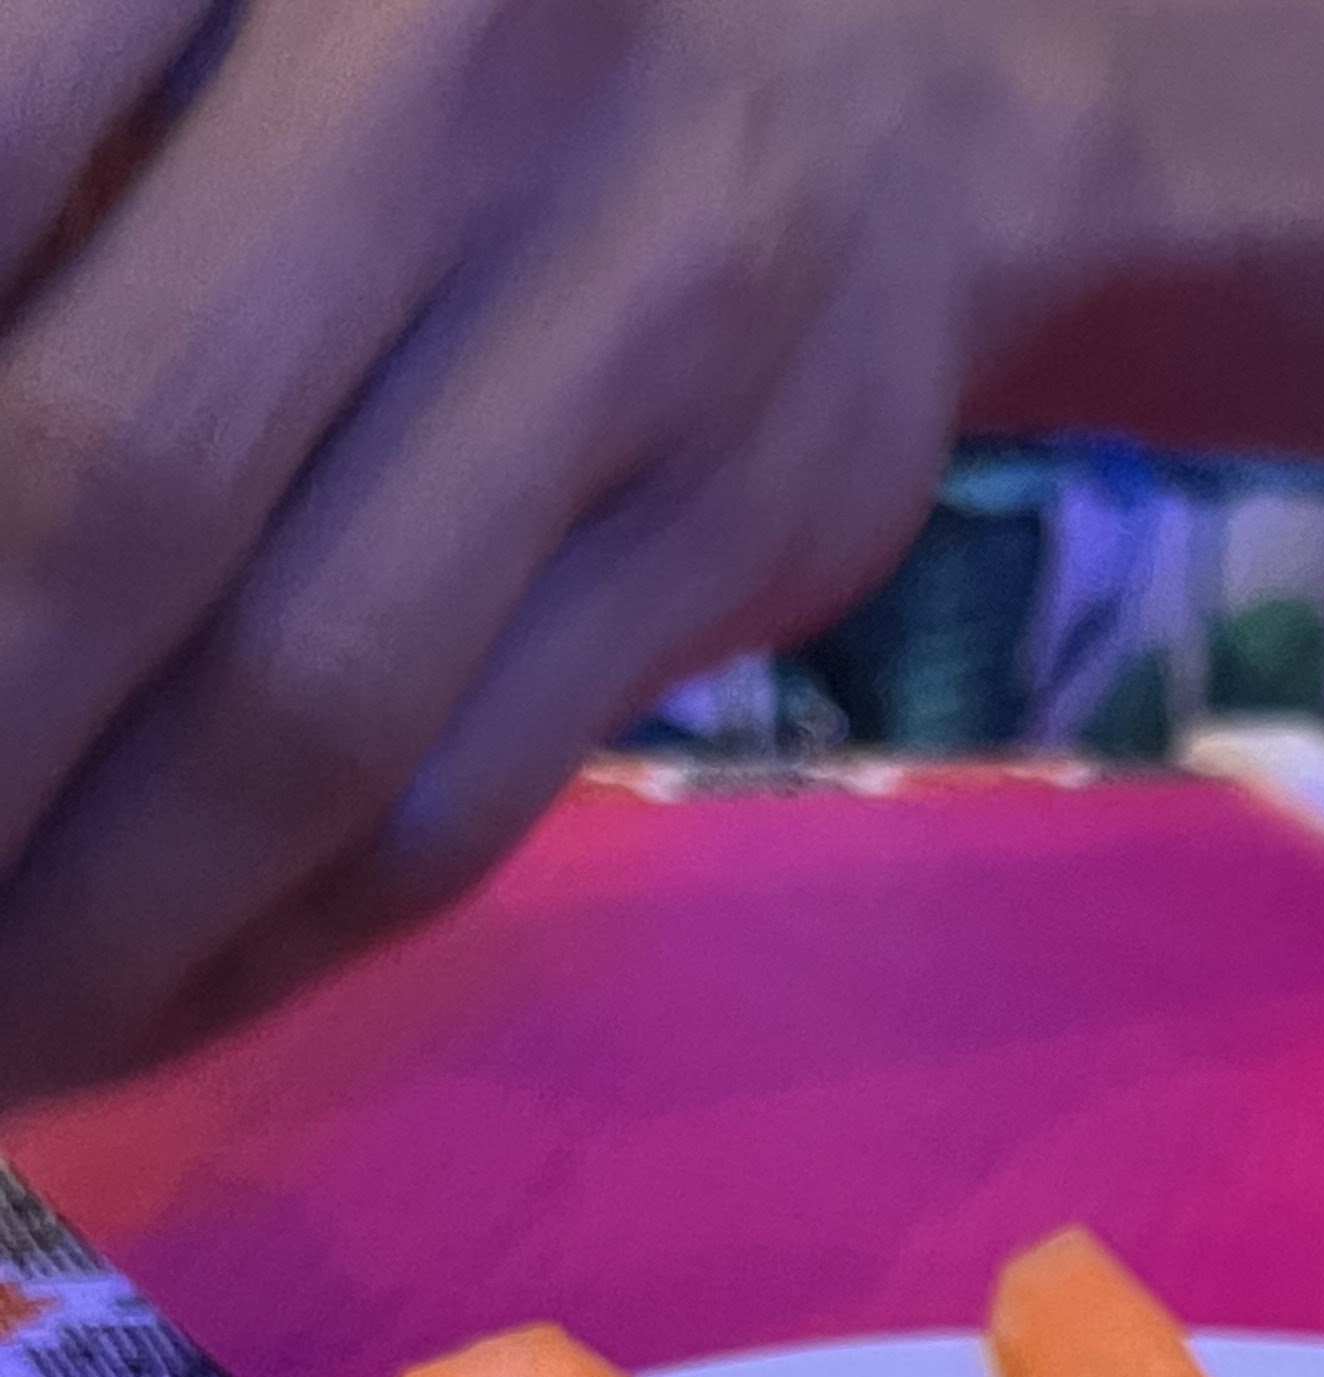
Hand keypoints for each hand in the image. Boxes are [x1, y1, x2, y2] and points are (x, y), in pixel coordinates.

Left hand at [0, 0, 1039, 1098]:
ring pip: (301, 704)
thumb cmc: (432, 22)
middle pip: (103, 490)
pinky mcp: (738, 527)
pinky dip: (256, 946)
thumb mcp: (185, 6)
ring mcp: (634, 311)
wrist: (901, 63)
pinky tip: (120, 997)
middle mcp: (442, 69)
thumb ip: (20, 179)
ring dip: (79, 924)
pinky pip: (457, 804)